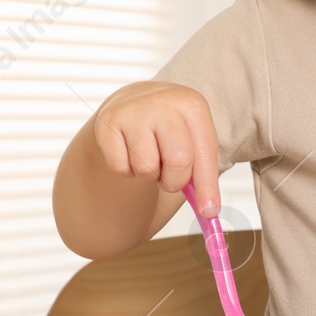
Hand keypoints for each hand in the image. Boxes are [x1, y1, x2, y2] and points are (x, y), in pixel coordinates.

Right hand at [92, 80, 221, 216]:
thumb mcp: (194, 141)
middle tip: (170, 178)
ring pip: (146, 168)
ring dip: (150, 175)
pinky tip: (130, 152)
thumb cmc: (171, 130)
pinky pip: (120, 168)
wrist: (134, 103)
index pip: (205, 152)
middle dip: (175, 181)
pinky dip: (127, 171)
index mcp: (192, 105)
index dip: (208, 186)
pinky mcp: (106, 124)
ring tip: (150, 157)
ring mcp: (133, 111)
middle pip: (178, 161)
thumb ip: (203, 175)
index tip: (209, 212)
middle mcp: (163, 103)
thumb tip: (209, 212)